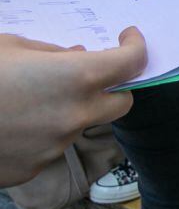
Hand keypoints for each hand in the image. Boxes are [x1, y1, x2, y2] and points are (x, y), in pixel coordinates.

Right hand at [0, 28, 146, 187]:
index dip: (137, 47)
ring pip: (79, 124)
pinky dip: (41, 132)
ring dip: (68, 109)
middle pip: (121, 104)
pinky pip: (49, 146)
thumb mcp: (10, 45)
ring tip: (30, 96)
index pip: (131, 63)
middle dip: (114, 88)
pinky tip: (12, 121)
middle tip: (96, 73)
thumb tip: (77, 56)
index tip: (130, 39)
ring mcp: (55, 146)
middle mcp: (74, 115)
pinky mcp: (32, 168)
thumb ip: (52, 52)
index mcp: (75, 77)